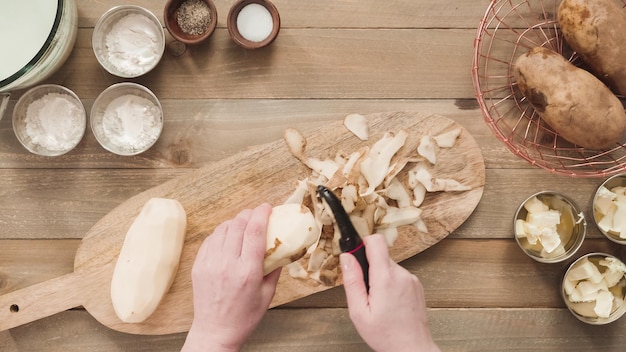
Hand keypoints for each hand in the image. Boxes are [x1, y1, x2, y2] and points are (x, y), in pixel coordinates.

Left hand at [182, 203, 280, 351]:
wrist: (215, 331)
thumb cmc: (244, 316)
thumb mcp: (268, 294)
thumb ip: (274, 269)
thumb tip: (281, 248)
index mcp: (248, 271)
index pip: (255, 231)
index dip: (261, 213)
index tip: (267, 207)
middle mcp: (227, 264)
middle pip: (237, 225)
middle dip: (249, 214)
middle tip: (256, 214)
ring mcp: (210, 264)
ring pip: (222, 229)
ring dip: (235, 222)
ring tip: (243, 225)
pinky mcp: (199, 266)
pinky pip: (210, 240)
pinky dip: (221, 233)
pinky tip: (228, 238)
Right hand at [340, 234, 439, 351]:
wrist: (412, 349)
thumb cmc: (386, 335)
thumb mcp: (358, 311)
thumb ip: (352, 281)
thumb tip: (346, 258)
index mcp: (385, 278)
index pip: (376, 241)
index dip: (363, 243)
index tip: (356, 254)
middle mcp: (402, 274)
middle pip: (381, 255)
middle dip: (369, 268)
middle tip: (365, 291)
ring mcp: (411, 279)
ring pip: (389, 266)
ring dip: (380, 277)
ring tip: (378, 300)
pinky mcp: (416, 285)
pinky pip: (398, 275)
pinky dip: (390, 284)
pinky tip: (389, 302)